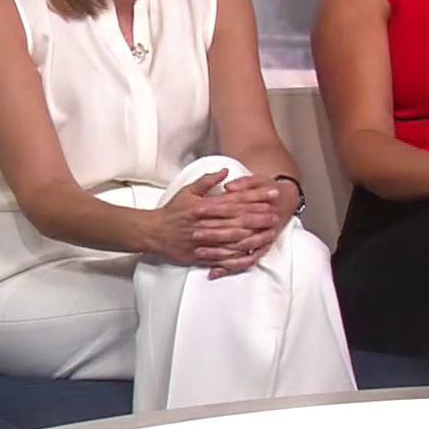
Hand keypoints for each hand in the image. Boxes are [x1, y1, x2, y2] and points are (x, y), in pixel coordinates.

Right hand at [148, 169, 280, 272]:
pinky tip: (252, 251)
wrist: (152, 233)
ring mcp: (204, 241)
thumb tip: (225, 171)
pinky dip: (237, 255)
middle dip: (259, 217)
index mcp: (203, 206)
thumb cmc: (172, 211)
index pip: (235, 201)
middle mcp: (205, 223)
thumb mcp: (187, 191)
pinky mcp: (200, 255)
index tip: (271, 194)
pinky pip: (222, 257)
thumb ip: (207, 181)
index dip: (255, 197)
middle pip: (237, 220)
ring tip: (269, 232)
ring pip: (233, 238)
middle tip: (276, 214)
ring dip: (253, 235)